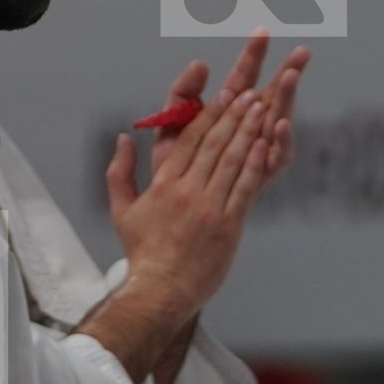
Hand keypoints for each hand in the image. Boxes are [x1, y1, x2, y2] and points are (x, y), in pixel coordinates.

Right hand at [106, 85, 272, 324]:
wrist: (161, 290)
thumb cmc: (143, 252)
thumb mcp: (121, 210)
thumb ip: (119, 172)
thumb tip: (123, 139)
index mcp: (163, 185)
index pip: (188, 141)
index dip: (208, 114)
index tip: (223, 94)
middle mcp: (187, 191)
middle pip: (213, 144)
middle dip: (233, 115)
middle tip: (248, 92)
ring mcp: (209, 208)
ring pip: (231, 161)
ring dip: (247, 131)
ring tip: (261, 108)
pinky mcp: (228, 226)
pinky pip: (243, 188)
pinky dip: (254, 164)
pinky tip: (264, 144)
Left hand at [153, 30, 309, 179]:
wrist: (169, 211)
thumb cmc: (172, 166)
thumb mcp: (171, 124)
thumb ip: (182, 94)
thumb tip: (200, 63)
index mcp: (224, 112)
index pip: (242, 78)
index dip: (252, 55)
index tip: (262, 32)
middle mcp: (246, 129)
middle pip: (271, 96)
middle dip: (287, 73)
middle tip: (301, 52)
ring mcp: (256, 152)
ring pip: (278, 121)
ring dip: (287, 100)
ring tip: (291, 78)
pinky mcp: (260, 176)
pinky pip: (276, 157)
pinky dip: (281, 140)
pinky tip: (280, 122)